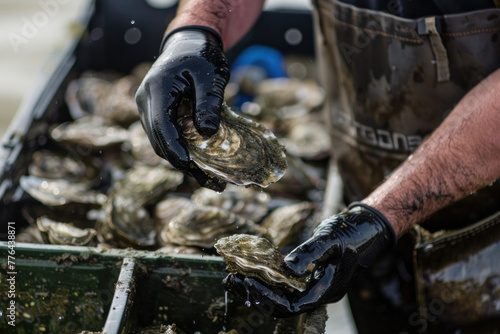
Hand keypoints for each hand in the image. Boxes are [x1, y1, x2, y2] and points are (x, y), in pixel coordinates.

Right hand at [136, 26, 229, 190]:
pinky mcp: (154, 112)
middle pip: (159, 140)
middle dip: (182, 163)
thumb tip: (207, 134)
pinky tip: (199, 162)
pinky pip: (164, 136)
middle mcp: (145, 100)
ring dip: (181, 160)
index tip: (191, 168)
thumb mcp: (211, 77)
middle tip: (210, 181)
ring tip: (208, 178)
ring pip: (160, 142)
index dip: (176, 150)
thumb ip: (209, 103)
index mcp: (157, 89)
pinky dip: (180, 150)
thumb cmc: (201, 56)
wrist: (188, 43)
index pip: (162, 127)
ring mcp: (147, 107)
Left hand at [223, 203, 395, 317]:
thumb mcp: (330, 239)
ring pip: (282, 298)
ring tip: (235, 277)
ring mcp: (314, 287)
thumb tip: (288, 268)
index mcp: (326, 290)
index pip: (291, 306)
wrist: (365, 229)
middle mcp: (318, 293)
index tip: (246, 282)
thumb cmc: (350, 233)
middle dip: (256, 296)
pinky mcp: (309, 279)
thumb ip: (310, 254)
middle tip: (231, 280)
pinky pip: (285, 288)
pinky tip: (253, 271)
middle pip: (282, 306)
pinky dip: (267, 281)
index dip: (266, 298)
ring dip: (258, 290)